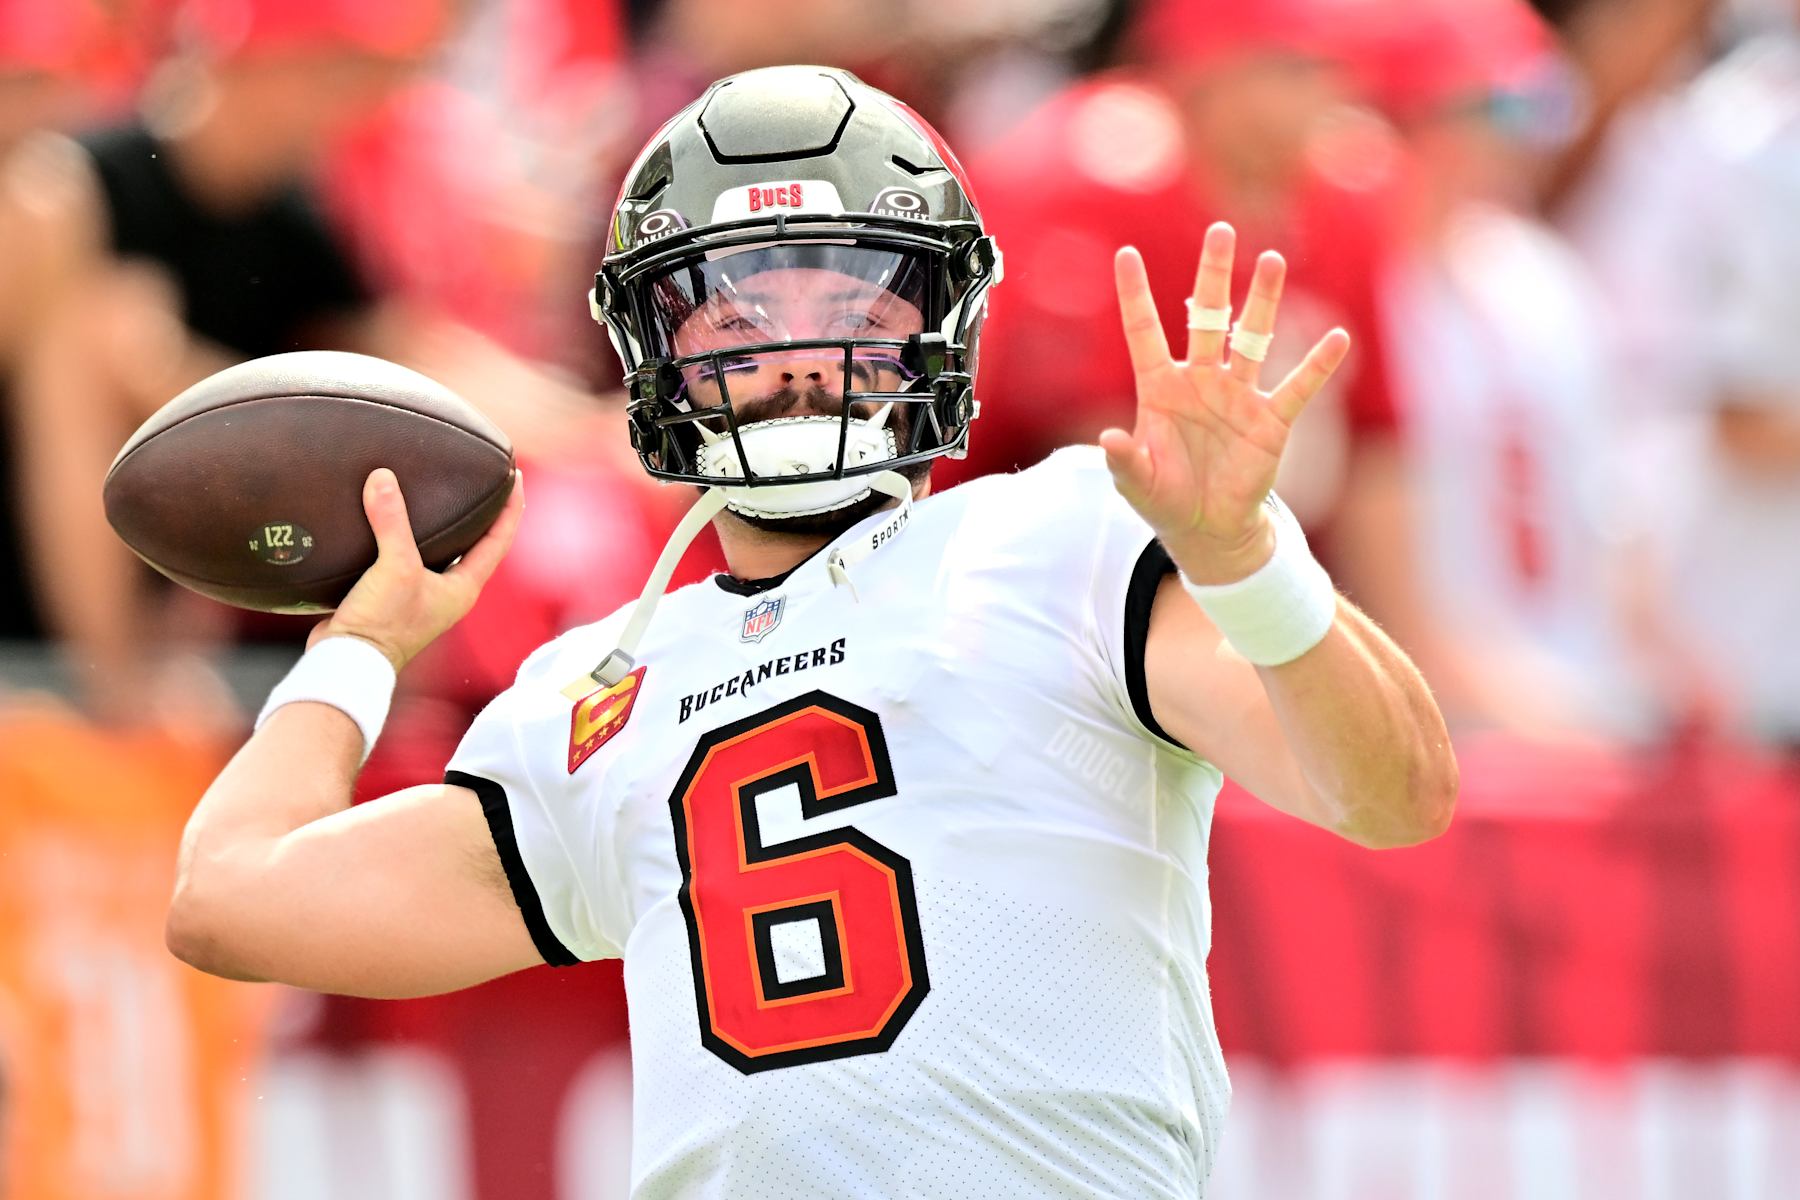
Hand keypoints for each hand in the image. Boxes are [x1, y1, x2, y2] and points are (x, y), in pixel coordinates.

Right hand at [309, 468, 524, 671]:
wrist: (345, 660)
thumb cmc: (382, 623)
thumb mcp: (394, 567)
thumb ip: (392, 522)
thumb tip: (383, 478)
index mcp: (464, 588)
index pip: (499, 540)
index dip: (511, 508)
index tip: (515, 477)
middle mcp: (449, 592)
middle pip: (475, 544)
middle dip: (482, 512)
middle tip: (485, 479)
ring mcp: (422, 595)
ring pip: (440, 550)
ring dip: (443, 523)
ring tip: (441, 490)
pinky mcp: (393, 594)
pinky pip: (407, 555)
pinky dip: (406, 534)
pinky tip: (394, 516)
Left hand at [1101, 223, 1349, 582]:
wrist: (1207, 529)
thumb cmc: (1165, 499)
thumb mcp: (1137, 483)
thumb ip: (1124, 461)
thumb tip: (1108, 440)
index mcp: (1160, 388)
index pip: (1144, 332)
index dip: (1136, 295)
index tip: (1125, 254)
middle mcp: (1200, 381)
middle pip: (1206, 318)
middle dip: (1213, 276)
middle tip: (1221, 230)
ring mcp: (1237, 396)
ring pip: (1252, 338)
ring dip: (1262, 302)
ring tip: (1272, 261)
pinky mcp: (1270, 421)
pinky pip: (1297, 388)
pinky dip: (1317, 366)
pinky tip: (1337, 338)